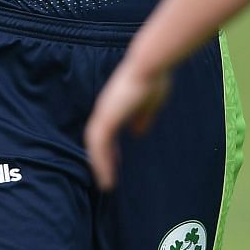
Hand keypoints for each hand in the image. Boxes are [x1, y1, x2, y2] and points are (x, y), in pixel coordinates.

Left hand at [83, 62, 172, 191]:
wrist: (150, 66)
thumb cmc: (153, 79)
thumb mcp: (150, 104)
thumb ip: (142, 118)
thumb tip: (136, 133)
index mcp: (115, 105)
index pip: (106, 130)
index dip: (109, 146)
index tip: (115, 160)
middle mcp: (106, 109)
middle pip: (97, 139)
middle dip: (102, 158)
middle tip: (108, 176)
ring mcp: (104, 113)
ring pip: (95, 146)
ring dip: (100, 165)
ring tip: (107, 183)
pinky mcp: (106, 118)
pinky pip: (99, 146)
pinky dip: (101, 162)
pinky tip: (107, 177)